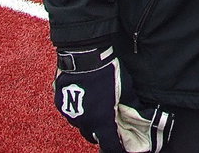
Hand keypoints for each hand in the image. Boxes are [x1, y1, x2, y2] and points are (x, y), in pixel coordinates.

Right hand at [54, 45, 173, 151]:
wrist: (84, 55)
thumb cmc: (108, 70)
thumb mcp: (126, 88)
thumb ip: (130, 105)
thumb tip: (137, 114)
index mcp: (101, 120)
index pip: (110, 143)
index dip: (116, 145)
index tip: (121, 144)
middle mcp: (84, 122)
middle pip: (94, 134)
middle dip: (102, 130)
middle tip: (109, 119)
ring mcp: (71, 113)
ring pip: (82, 122)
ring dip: (90, 117)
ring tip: (97, 103)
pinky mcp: (61, 103)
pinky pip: (72, 111)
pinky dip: (79, 107)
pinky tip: (85, 95)